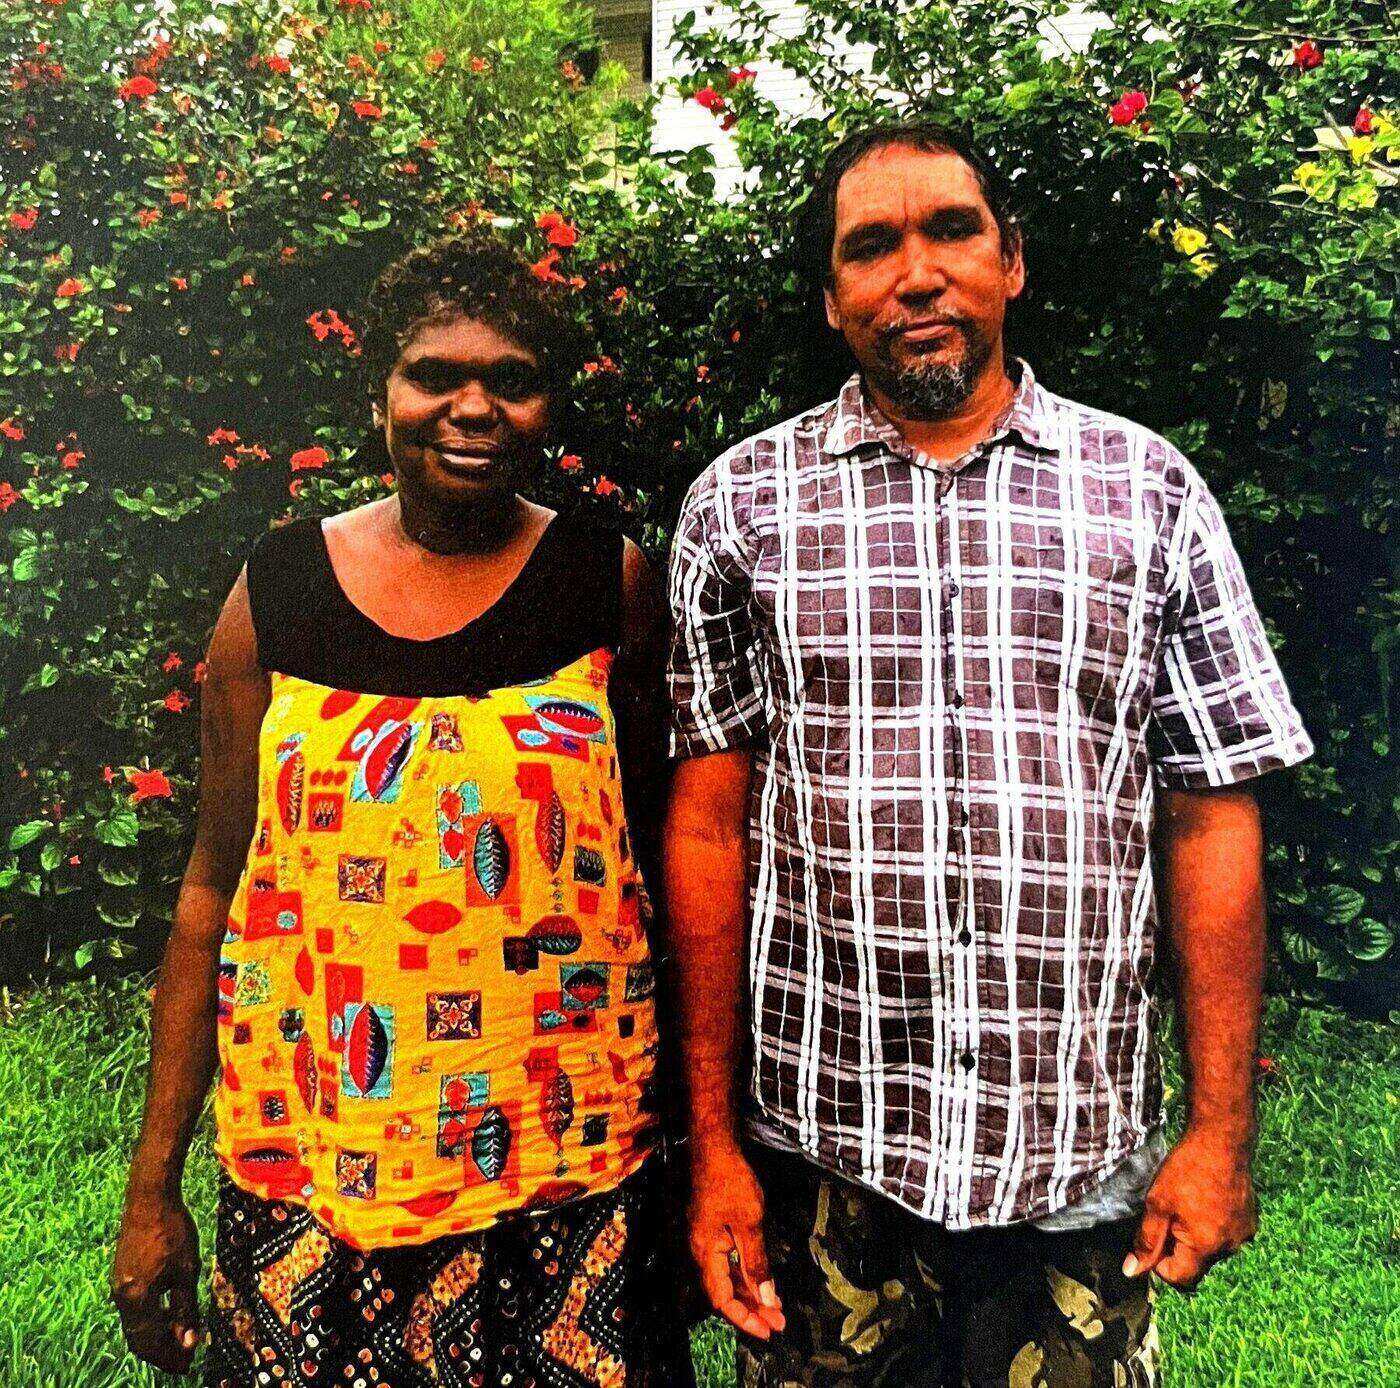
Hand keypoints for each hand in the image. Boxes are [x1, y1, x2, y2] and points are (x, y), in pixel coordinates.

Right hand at [111, 1186, 202, 1374]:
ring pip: (135, 1324)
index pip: (150, 1342)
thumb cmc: (172, 1231)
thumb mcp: (186, 1271)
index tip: (186, 1367)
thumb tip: (188, 1341)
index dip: (168, 1357)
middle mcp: (122, 1297)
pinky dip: (150, 1319)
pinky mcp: (122, 1275)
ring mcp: (119, 1286)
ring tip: (179, 1340)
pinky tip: (167, 1315)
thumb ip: (185, 1308)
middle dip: (161, 1352)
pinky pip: (133, 1308)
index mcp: (136, 1299)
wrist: (149, 1198)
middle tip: (183, 1360)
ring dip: (156, 1336)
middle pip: (139, 1338)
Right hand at [688, 1142, 785, 1339]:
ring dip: (752, 1293)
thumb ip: (756, 1263)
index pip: (722, 1299)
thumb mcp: (749, 1224)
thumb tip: (766, 1298)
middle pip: (726, 1291)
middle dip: (753, 1309)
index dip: (744, 1318)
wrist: (715, 1148)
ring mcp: (708, 1240)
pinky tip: (764, 1281)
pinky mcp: (715, 1229)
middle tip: (779, 1323)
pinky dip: (747, 1273)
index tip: (767, 1331)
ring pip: (729, 1276)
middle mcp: (703, 1251)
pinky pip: (730, 1261)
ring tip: (776, 1307)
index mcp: (706, 1253)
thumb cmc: (730, 1182)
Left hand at [1124, 1130, 1256, 1293]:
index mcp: (1206, 1246)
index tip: (1153, 1235)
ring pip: (1210, 1249)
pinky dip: (1211, 1225)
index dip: (1158, 1262)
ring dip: (1195, 1236)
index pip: (1179, 1278)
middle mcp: (1230, 1247)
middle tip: (1168, 1213)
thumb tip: (1133, 1271)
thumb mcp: (1158, 1203)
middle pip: (1195, 1264)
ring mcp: (1243, 1234)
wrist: (1222, 1140)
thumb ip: (1147, 1240)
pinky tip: (1205, 1199)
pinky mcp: (1250, 1221)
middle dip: (1177, 1247)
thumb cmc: (1187, 1169)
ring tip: (1188, 1202)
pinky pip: (1225, 1235)